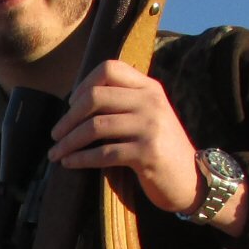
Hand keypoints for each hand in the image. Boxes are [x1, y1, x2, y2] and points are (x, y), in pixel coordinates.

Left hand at [46, 59, 200, 212]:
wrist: (192, 180)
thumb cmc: (161, 149)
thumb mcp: (148, 116)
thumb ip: (123, 104)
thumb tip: (76, 102)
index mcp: (149, 88)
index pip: (110, 68)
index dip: (84, 84)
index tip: (71, 105)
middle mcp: (151, 102)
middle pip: (95, 96)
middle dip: (68, 117)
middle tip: (56, 133)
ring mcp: (150, 126)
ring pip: (95, 126)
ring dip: (69, 141)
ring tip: (56, 152)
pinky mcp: (147, 153)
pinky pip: (104, 153)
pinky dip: (81, 158)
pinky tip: (69, 163)